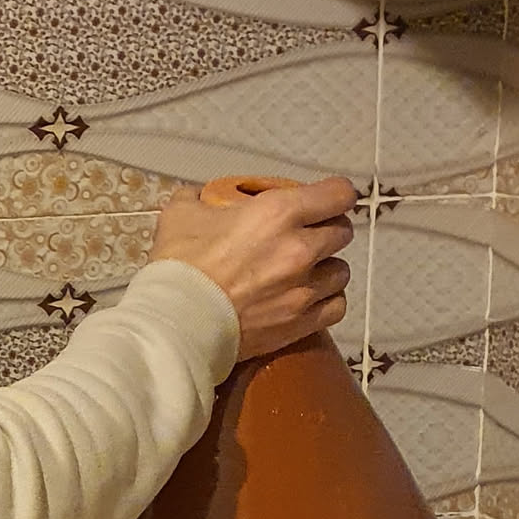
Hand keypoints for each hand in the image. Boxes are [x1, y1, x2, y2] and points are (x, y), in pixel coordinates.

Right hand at [151, 177, 355, 361]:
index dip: (335, 194)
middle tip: (305, 235)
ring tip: (306, 272)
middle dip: (326, 230)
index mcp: (278, 213)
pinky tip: (310, 298)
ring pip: (341, 271)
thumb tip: (201, 199)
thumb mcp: (181, 215)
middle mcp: (301, 248)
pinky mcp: (302, 323)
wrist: (176, 324)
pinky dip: (327, 300)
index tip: (325, 199)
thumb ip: (200, 199)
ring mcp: (305, 289)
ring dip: (326, 268)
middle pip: (342, 231)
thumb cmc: (179, 266)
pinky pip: (336, 306)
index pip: (338, 194)